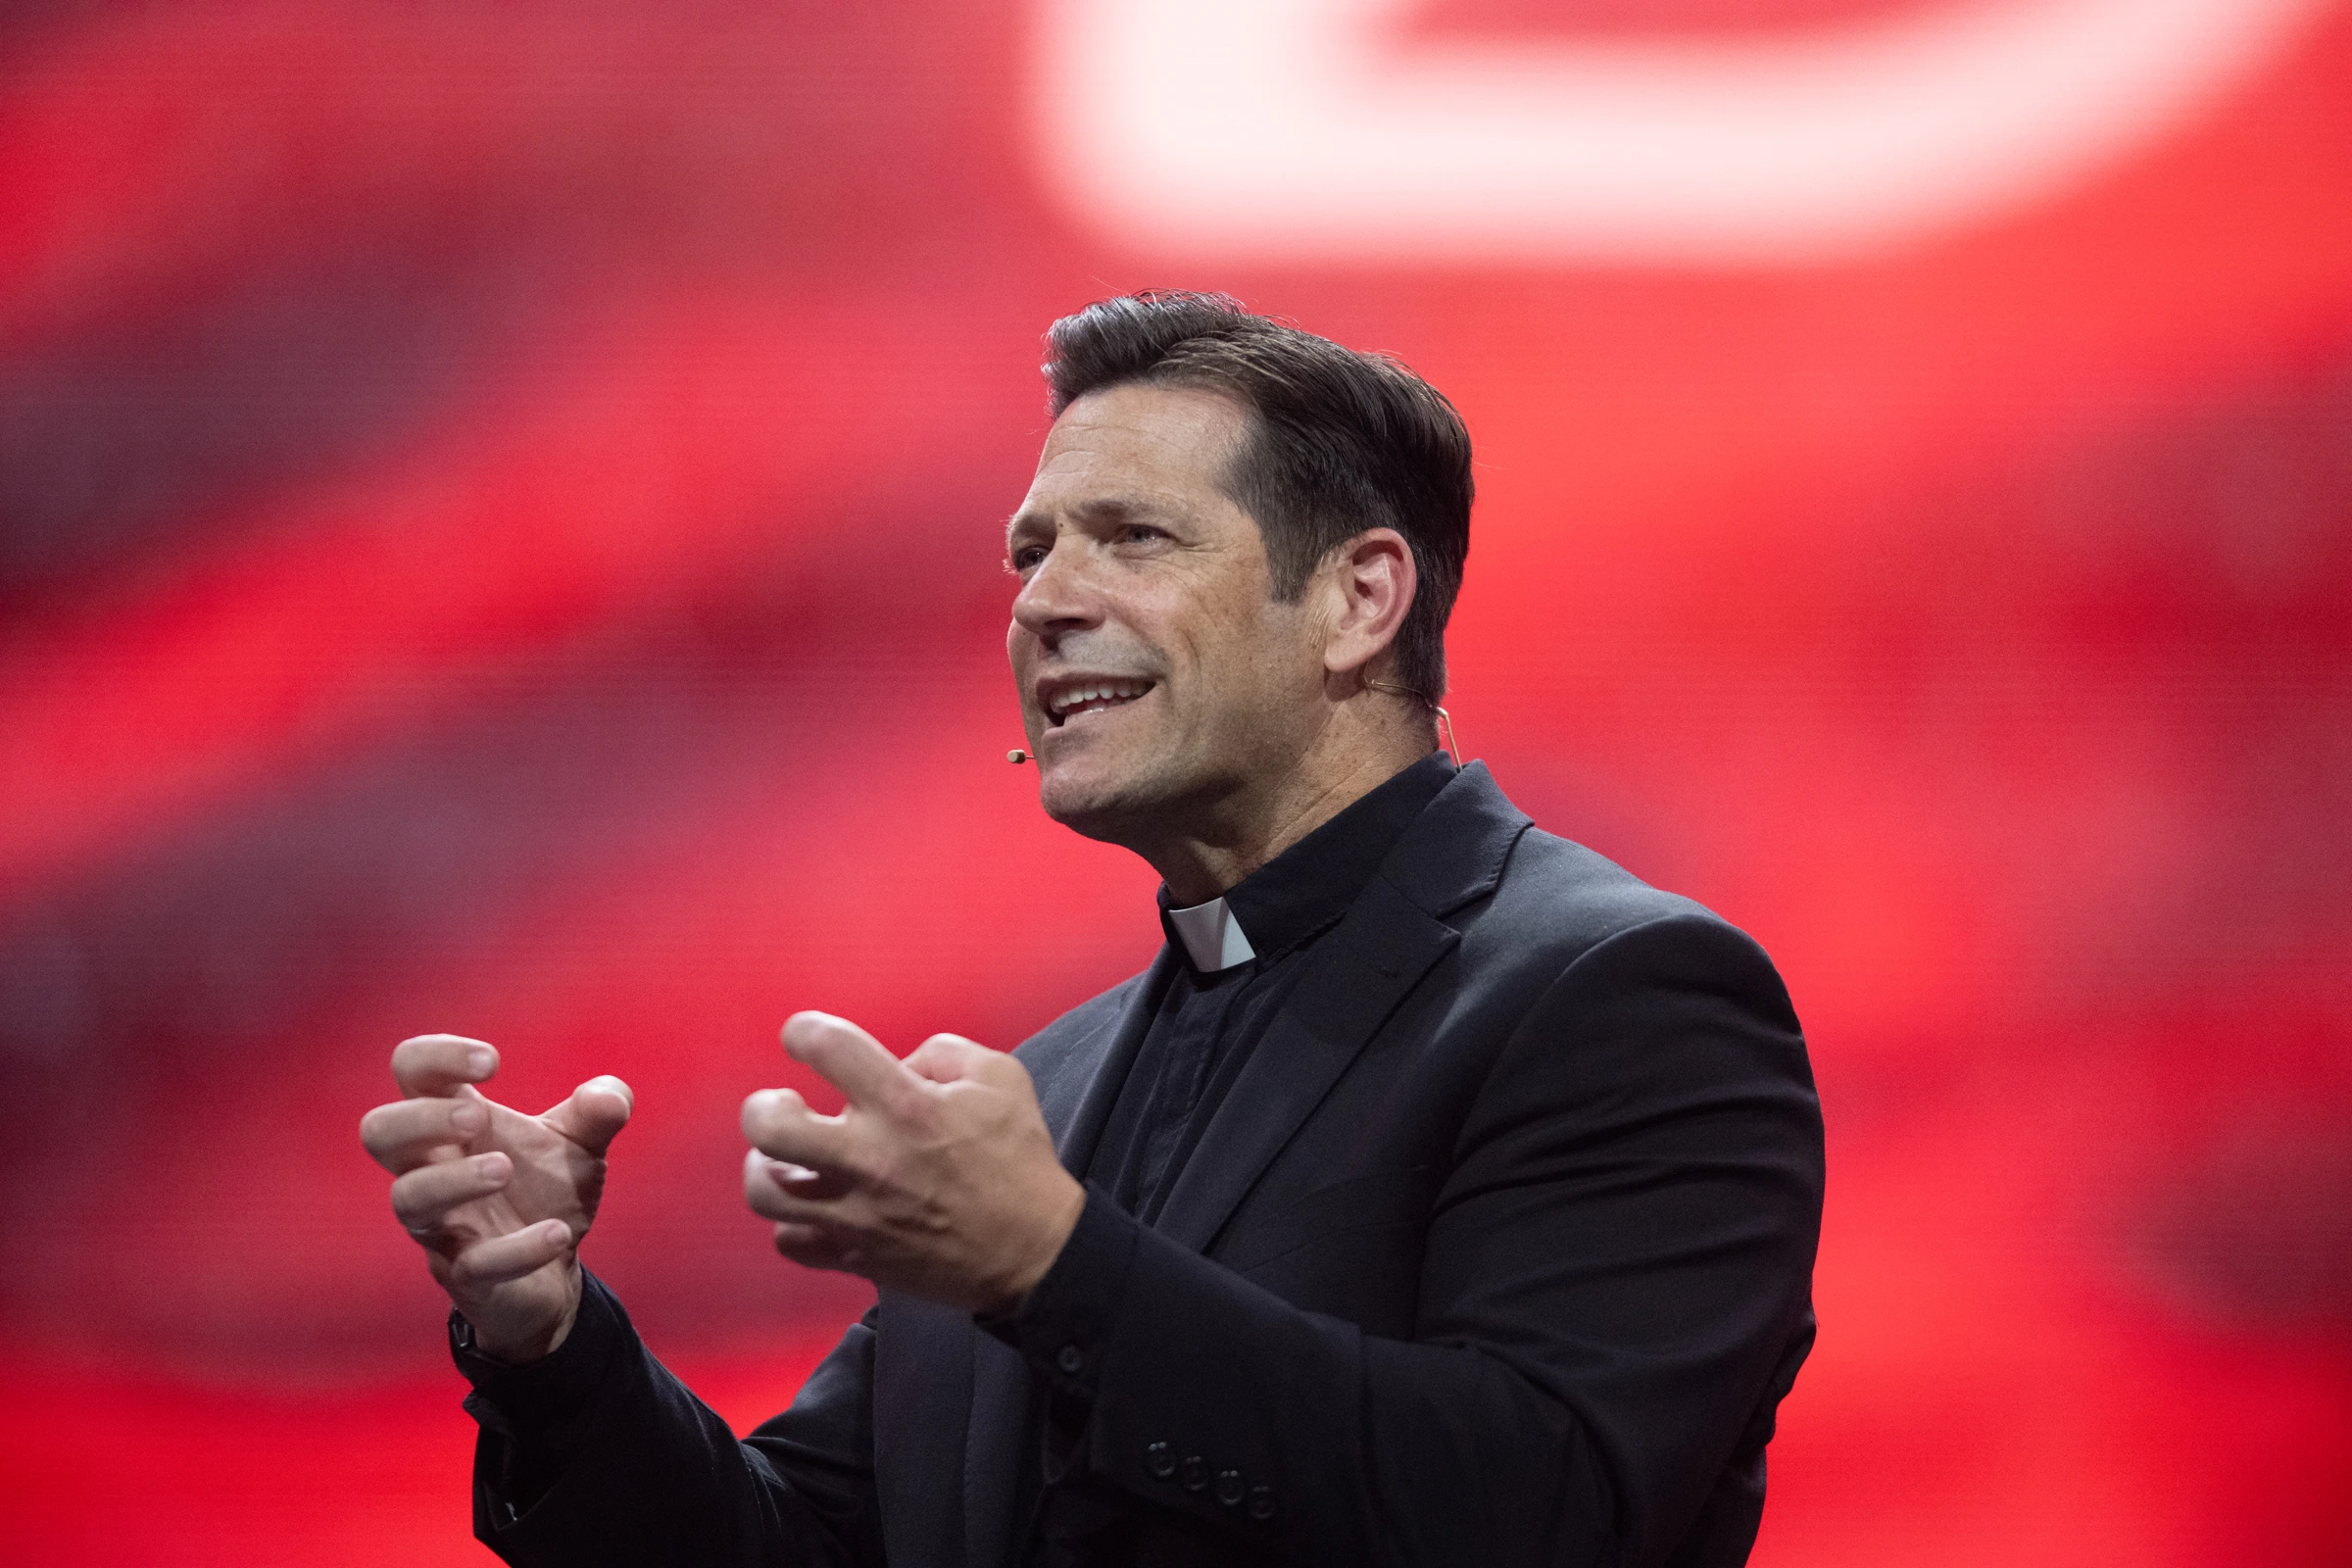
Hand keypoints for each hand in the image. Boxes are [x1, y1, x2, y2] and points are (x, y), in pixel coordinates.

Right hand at [358, 1034, 632, 1362]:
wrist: (554, 1272)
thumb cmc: (545, 1189)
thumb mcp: (581, 1142)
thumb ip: (600, 1110)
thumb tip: (611, 1099)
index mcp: (453, 1123)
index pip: (411, 1069)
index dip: (436, 1055)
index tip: (492, 1062)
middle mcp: (432, 1169)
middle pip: (378, 1132)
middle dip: (420, 1119)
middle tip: (476, 1118)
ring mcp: (442, 1225)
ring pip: (408, 1199)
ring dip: (454, 1181)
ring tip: (504, 1169)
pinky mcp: (466, 1275)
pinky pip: (474, 1264)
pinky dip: (518, 1249)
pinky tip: (560, 1233)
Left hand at [741, 1012, 1085, 1313]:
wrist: (1035, 1252)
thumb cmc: (1019, 1162)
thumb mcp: (1001, 1079)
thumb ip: (943, 1053)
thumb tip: (900, 1064)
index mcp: (907, 1108)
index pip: (830, 1049)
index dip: (804, 1031)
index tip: (804, 1038)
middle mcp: (871, 1159)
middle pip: (772, 1127)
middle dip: (765, 1106)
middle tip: (786, 1106)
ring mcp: (857, 1214)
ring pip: (766, 1192)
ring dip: (767, 1167)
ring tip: (788, 1158)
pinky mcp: (856, 1257)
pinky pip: (791, 1243)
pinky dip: (795, 1222)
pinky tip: (816, 1205)